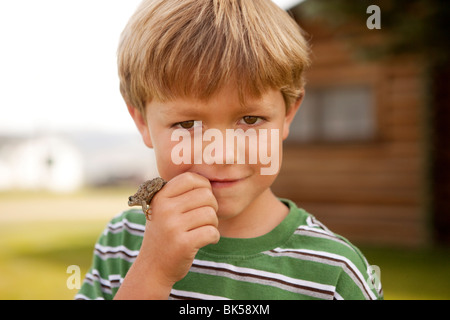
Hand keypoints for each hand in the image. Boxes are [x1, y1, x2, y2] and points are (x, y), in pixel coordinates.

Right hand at [115, 172, 218, 298]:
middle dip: (212, 207)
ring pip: (211, 214)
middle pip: (206, 195)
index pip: (191, 178)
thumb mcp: (163, 209)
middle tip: (205, 218)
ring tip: (203, 230)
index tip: (202, 199)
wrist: (152, 268)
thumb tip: (208, 179)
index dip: (204, 186)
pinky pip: (212, 232)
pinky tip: (206, 240)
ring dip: (213, 224)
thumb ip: (179, 193)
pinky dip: (214, 237)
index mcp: (160, 197)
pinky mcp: (183, 244)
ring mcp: (173, 227)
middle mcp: (165, 209)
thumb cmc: (164, 234)